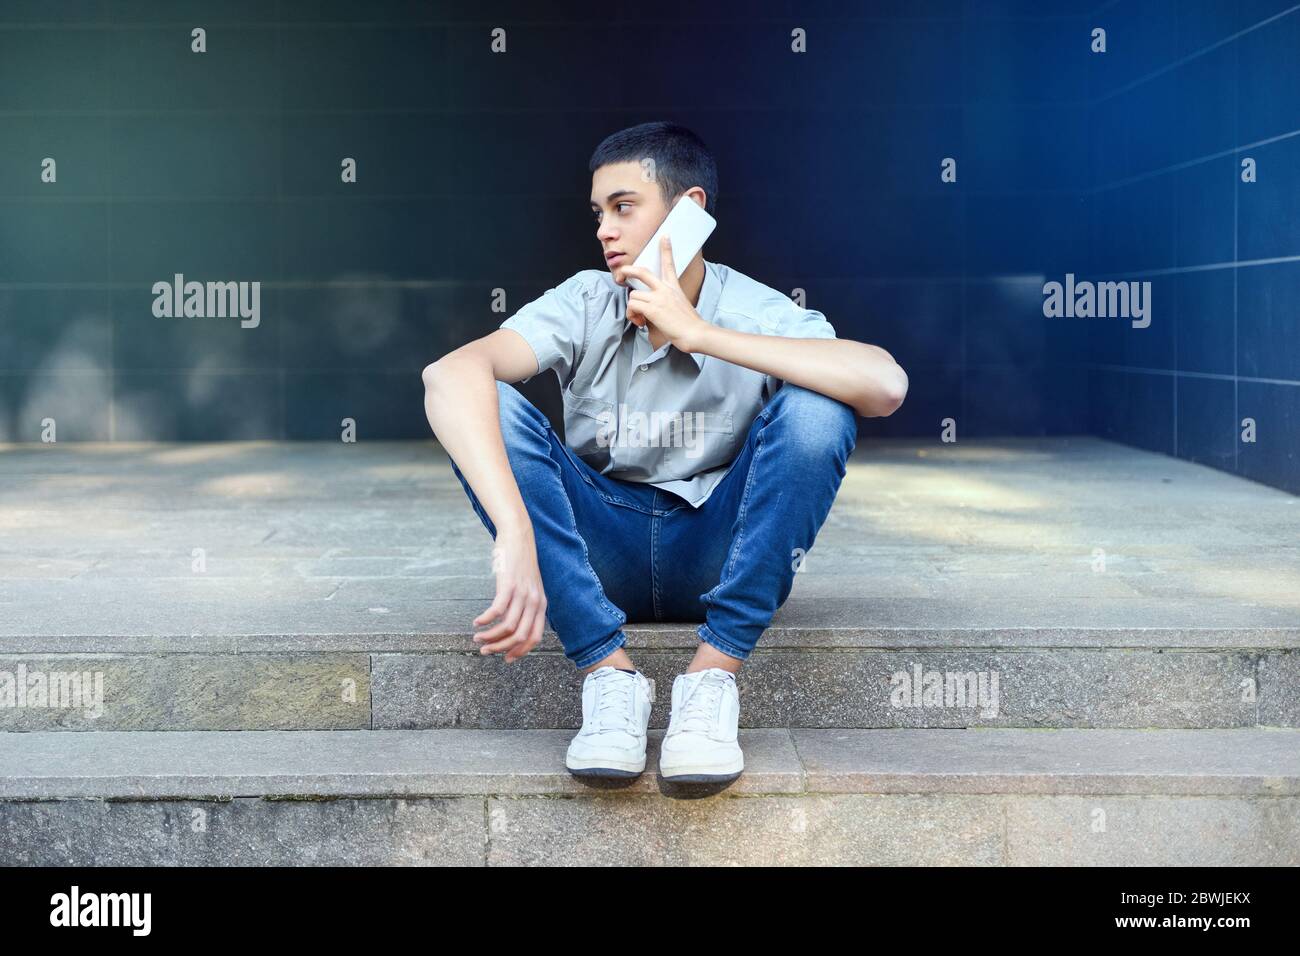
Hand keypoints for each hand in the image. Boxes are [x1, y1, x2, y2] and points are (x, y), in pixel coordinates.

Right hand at [472, 526, 546, 663]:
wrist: (519, 536)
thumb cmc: (520, 562)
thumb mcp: (529, 586)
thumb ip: (526, 604)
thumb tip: (513, 623)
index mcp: (541, 605)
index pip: (535, 638)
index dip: (520, 651)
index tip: (505, 658)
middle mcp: (535, 602)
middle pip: (520, 636)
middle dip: (501, 648)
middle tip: (485, 650)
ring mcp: (523, 593)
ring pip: (508, 627)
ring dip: (490, 636)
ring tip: (477, 637)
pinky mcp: (509, 584)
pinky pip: (497, 610)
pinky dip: (486, 620)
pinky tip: (477, 622)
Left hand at [618, 236, 709, 352]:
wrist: (695, 332)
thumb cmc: (690, 324)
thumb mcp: (681, 305)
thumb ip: (668, 301)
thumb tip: (653, 307)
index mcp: (674, 287)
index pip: (669, 264)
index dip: (666, 249)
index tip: (664, 236)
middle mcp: (665, 289)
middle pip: (642, 272)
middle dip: (628, 270)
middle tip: (621, 273)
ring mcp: (658, 298)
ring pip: (633, 295)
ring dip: (632, 308)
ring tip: (640, 319)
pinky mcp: (652, 308)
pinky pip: (633, 306)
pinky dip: (633, 315)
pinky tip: (641, 323)